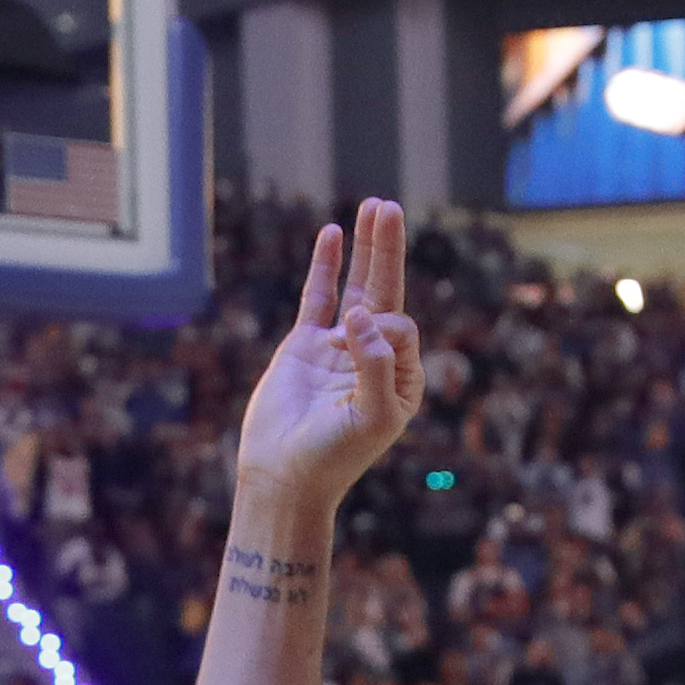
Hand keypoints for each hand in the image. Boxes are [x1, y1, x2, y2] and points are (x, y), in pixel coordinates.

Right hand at [230, 202, 418, 527]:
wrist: (283, 477)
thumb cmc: (333, 457)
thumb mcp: (372, 417)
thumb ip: (376, 366)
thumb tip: (360, 314)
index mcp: (401, 377)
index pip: (401, 329)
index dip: (381, 330)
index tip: (356, 348)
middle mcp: (373, 357)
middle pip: (386, 290)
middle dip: (388, 250)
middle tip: (388, 208)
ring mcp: (337, 348)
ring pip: (355, 287)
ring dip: (365, 249)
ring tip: (373, 207)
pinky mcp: (304, 346)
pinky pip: (317, 297)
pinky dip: (325, 266)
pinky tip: (332, 234)